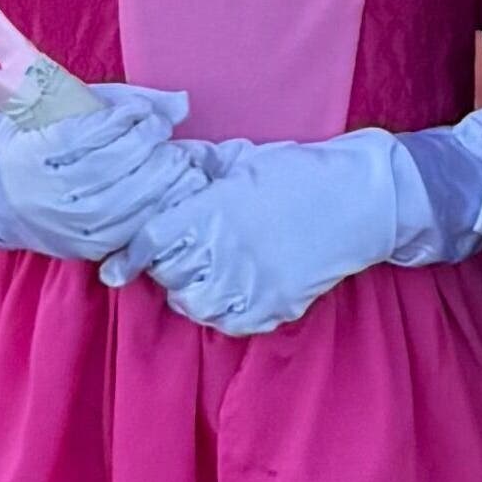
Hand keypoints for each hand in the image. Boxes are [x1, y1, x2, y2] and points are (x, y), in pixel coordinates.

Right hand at [0, 84, 205, 259]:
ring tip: (180, 166)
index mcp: (35, 151)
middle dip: (152, 151)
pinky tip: (167, 195)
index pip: (91, 134)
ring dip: (162, 181)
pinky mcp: (79, 247)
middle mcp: (46, 191)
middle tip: (171, 141)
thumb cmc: (35, 142)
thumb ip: (122, 103)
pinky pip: (125, 233)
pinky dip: (153, 212)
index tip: (146, 114)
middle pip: (114, 169)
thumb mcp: (65, 111)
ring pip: (126, 203)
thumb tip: (180, 104)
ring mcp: (62, 224)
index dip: (128, 120)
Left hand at [100, 113, 481, 336]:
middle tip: (179, 254)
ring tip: (204, 274)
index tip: (118, 265)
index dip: (130, 254)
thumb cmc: (300, 172)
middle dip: (167, 266)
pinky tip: (232, 291)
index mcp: (214, 209)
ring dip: (191, 292)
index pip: (150, 241)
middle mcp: (226, 250)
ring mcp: (251, 284)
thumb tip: (154, 164)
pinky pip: (230, 324)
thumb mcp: (242, 158)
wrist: (363, 200)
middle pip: (167, 276)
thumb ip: (195, 165)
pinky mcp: (275, 307)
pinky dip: (224, 312)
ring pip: (192, 305)